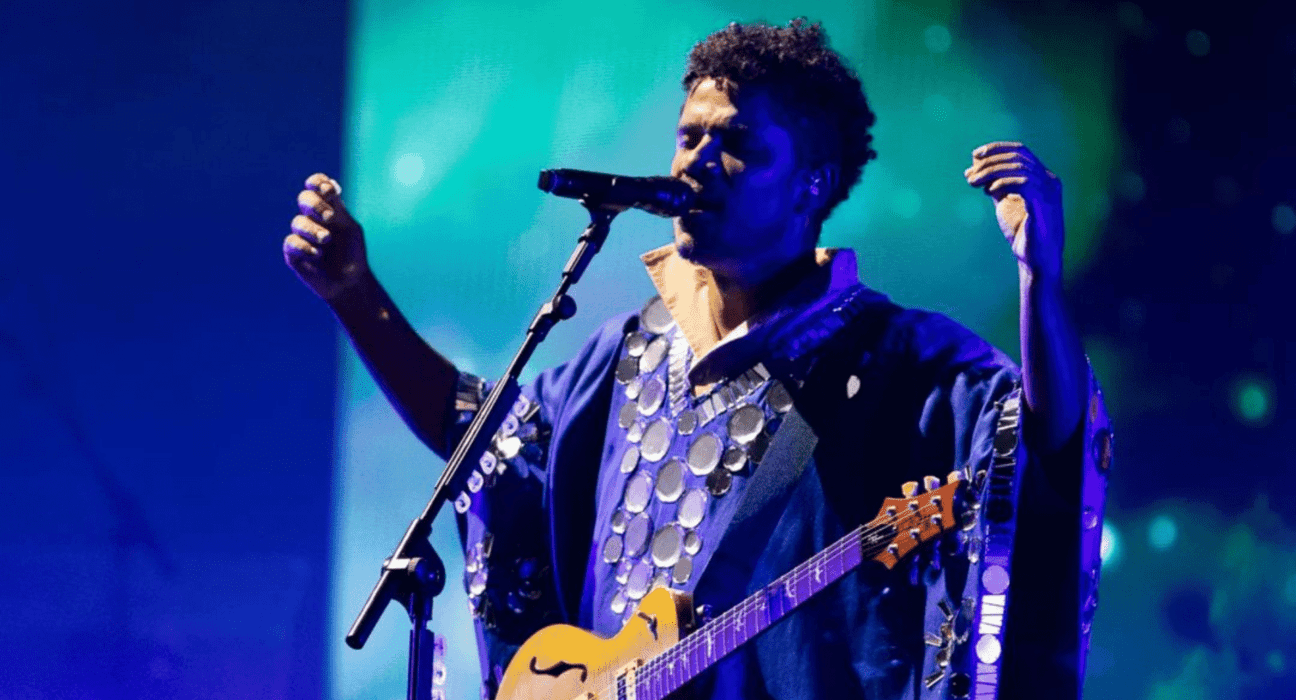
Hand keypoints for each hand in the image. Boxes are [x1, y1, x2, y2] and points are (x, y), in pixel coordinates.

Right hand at [283, 173, 370, 300]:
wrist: (348, 281)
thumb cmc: (351, 253)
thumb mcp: (349, 228)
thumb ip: (338, 210)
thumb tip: (329, 186)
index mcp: (328, 207)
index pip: (316, 186)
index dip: (317, 183)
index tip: (327, 190)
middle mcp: (313, 218)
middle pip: (305, 199)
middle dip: (315, 204)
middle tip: (328, 217)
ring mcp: (301, 234)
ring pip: (298, 222)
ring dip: (313, 230)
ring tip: (326, 240)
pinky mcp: (292, 251)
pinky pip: (292, 242)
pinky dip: (305, 247)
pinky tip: (317, 255)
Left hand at [964, 142, 1064, 282]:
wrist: (1035, 260)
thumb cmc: (1021, 232)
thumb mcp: (1004, 202)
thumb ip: (993, 184)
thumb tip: (972, 168)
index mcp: (1042, 177)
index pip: (1021, 151)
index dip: (997, 149)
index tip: (975, 154)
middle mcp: (1049, 180)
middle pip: (1018, 157)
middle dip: (990, 161)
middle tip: (970, 174)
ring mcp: (1049, 191)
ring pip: (1019, 168)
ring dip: (991, 172)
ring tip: (973, 183)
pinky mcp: (1044, 204)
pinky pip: (1023, 183)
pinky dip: (1003, 183)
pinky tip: (989, 191)